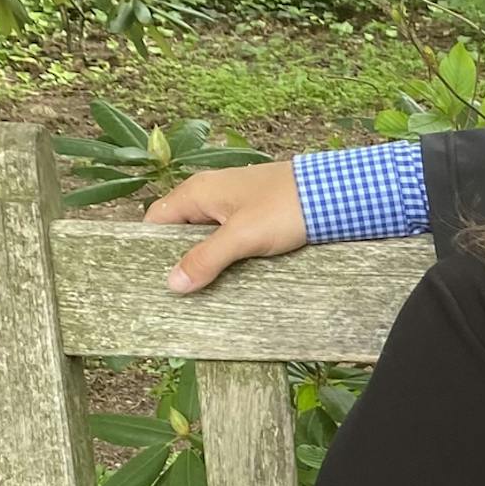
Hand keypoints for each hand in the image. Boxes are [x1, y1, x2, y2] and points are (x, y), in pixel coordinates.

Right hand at [147, 161, 305, 292]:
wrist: (335, 193)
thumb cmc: (285, 208)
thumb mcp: (242, 237)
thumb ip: (207, 258)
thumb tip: (173, 283)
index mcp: (196, 192)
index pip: (155, 220)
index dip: (150, 248)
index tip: (153, 279)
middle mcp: (209, 194)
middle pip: (180, 230)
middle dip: (180, 258)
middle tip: (180, 293)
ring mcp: (233, 204)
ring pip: (207, 236)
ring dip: (207, 260)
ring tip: (203, 292)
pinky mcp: (254, 215)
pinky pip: (230, 238)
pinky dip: (228, 256)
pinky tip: (232, 277)